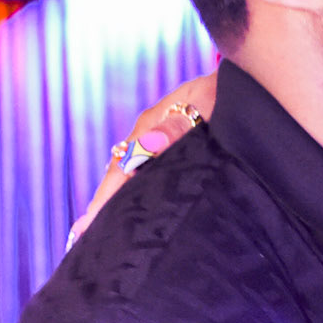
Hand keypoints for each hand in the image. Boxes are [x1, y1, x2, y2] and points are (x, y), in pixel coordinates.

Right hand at [67, 70, 218, 247]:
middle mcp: (147, 137)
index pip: (120, 170)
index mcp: (149, 128)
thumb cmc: (224, 95)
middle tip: (82, 240)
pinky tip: (128, 211)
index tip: (88, 226)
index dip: (104, 200)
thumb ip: (176, 127)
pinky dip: (133, 195)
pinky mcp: (168, 150)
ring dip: (116, 202)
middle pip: (118, 176)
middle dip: (102, 207)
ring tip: (98, 233)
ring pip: (130, 177)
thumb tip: (147, 146)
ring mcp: (156, 143)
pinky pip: (145, 176)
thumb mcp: (203, 105)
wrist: (241, 82)